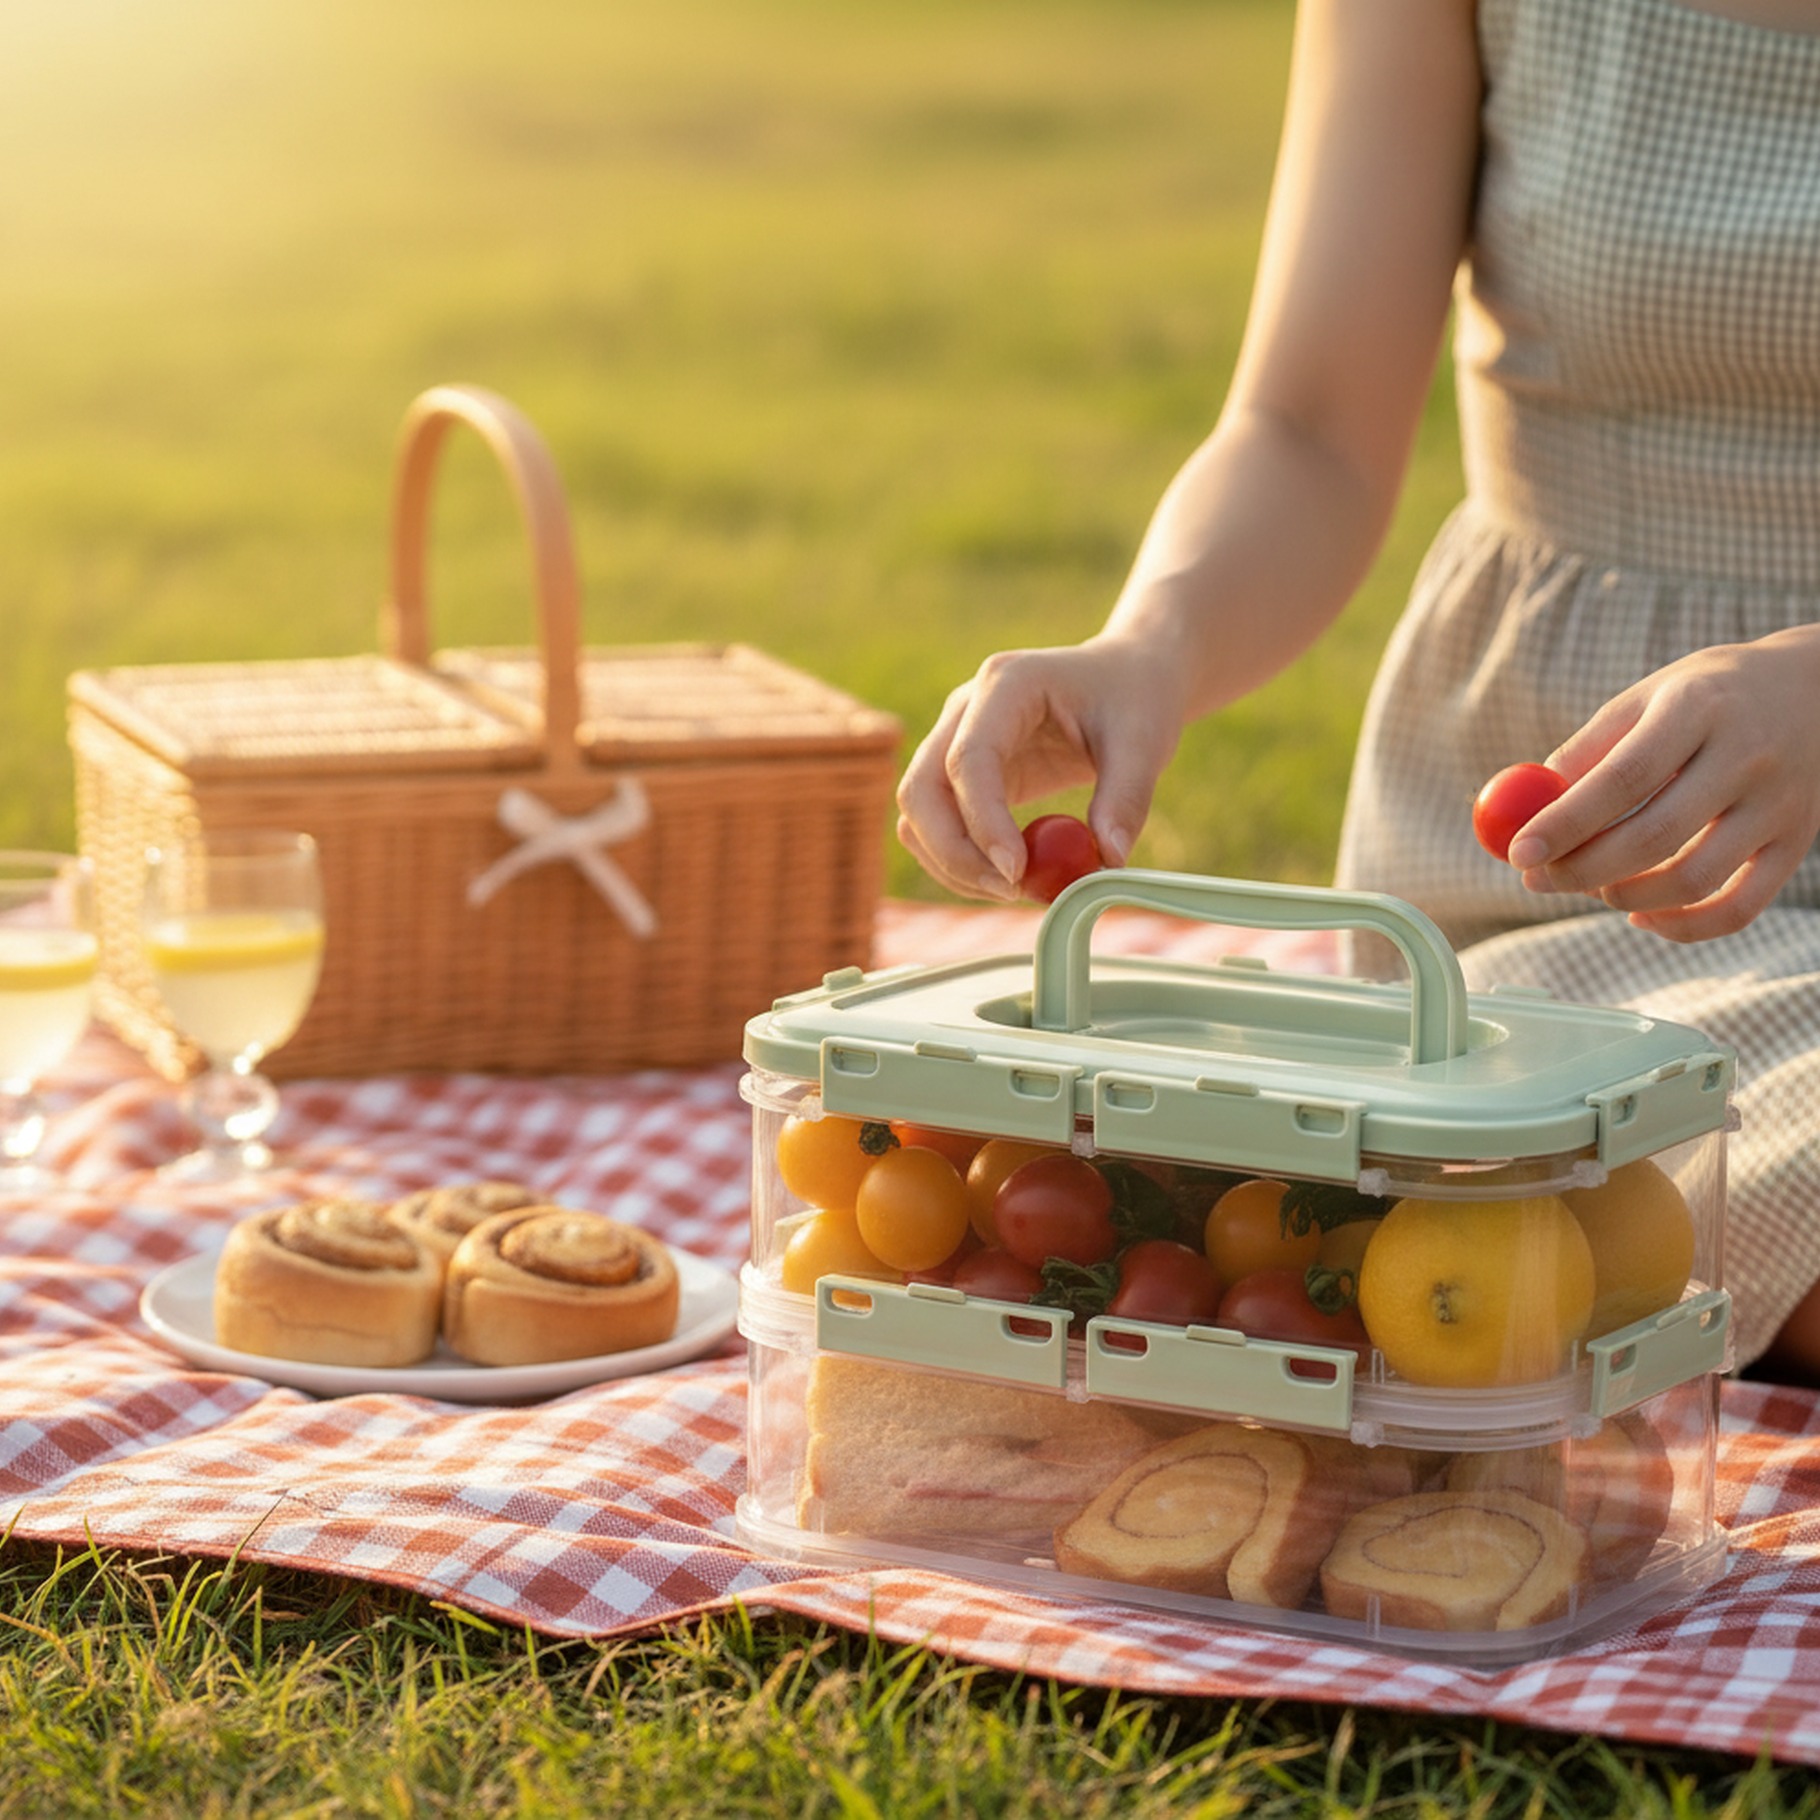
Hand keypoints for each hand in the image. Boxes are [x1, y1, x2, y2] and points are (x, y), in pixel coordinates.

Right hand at [895, 634, 1189, 899]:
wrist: (1125, 678)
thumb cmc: (1134, 698)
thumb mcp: (1144, 742)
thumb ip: (1126, 799)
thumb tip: (1106, 861)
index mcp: (1006, 683)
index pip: (969, 758)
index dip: (984, 821)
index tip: (1018, 872)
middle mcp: (965, 709)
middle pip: (921, 790)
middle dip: (954, 852)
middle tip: (1012, 891)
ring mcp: (954, 740)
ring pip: (918, 814)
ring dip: (951, 863)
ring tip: (1016, 889)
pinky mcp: (962, 775)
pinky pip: (936, 826)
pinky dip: (960, 860)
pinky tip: (1010, 876)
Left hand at [1506, 625, 1819, 940]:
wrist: (1818, 690)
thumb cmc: (1709, 695)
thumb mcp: (1647, 696)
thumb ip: (1588, 749)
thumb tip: (1522, 807)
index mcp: (1699, 709)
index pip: (1625, 778)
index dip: (1565, 823)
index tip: (1516, 853)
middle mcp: (1747, 756)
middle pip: (1656, 836)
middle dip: (1581, 870)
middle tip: (1536, 880)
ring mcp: (1780, 805)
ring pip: (1694, 880)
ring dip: (1623, 897)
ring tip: (1586, 887)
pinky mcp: (1797, 843)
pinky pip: (1738, 908)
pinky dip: (1681, 926)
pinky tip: (1639, 914)